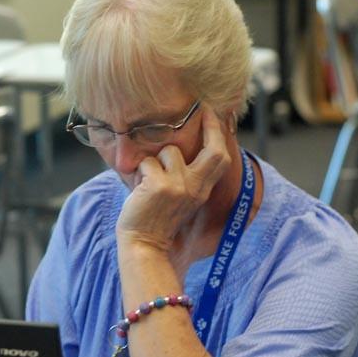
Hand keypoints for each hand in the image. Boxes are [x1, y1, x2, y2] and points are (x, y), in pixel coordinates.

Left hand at [116, 108, 231, 255]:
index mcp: (202, 190)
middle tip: (202, 109)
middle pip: (214, 150)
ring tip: (146, 182)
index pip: (219, 157)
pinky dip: (138, 173)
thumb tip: (176, 150)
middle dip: (209, 125)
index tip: (214, 114)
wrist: (144, 247)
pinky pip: (146, 163)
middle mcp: (196, 187)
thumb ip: (184, 178)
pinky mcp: (160, 186)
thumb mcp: (179, 200)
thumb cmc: (155, 221)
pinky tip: (138, 190)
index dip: (218, 134)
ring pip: (167, 152)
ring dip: (153, 162)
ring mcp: (180, 186)